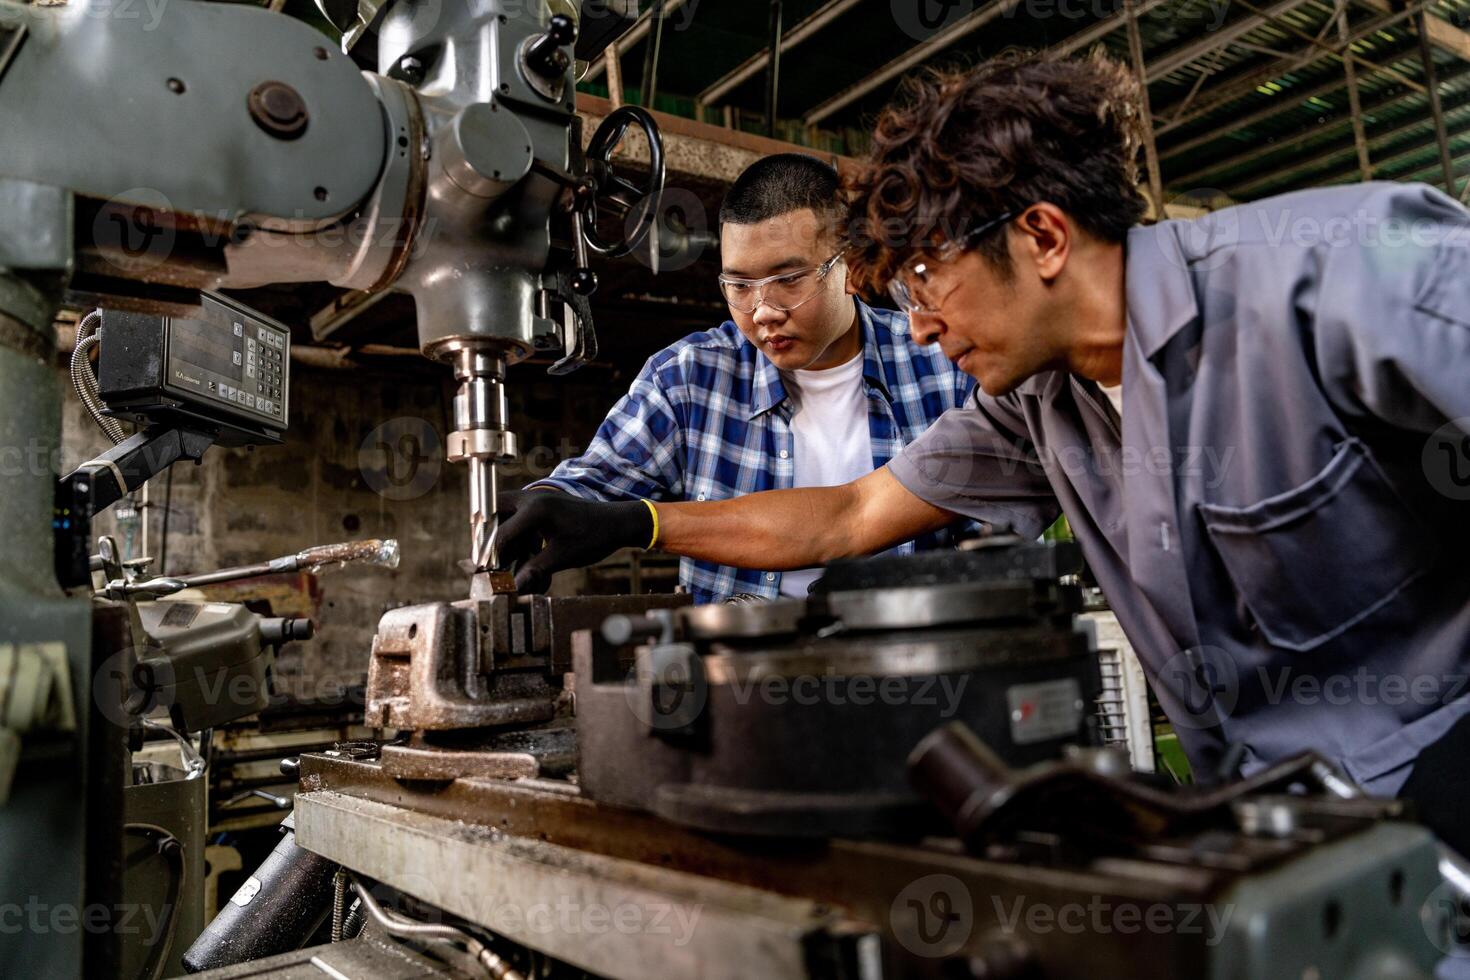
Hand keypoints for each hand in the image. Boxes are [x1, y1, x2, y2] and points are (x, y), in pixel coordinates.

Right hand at [497, 490, 653, 592]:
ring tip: (504, 561)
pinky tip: (525, 556)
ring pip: (505, 514)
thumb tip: (514, 589)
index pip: (500, 533)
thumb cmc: (593, 537)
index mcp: (535, 509)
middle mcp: (531, 498)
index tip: (482, 572)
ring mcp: (536, 499)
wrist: (617, 523)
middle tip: (485, 560)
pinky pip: (519, 517)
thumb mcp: (562, 557)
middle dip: (487, 537)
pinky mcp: (542, 506)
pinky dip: (517, 534)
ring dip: (503, 536)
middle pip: (493, 513)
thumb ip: (534, 571)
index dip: (489, 555)